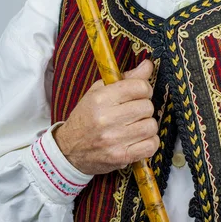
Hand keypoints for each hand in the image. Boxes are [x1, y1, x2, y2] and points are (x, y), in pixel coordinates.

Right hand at [53, 59, 158, 174]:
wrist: (69, 150)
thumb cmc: (86, 117)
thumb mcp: (99, 92)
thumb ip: (125, 78)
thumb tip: (148, 64)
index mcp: (101, 99)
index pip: (139, 87)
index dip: (144, 89)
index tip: (138, 93)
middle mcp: (107, 119)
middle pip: (147, 106)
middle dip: (144, 107)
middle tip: (134, 111)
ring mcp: (114, 140)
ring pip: (151, 126)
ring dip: (147, 125)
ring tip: (135, 125)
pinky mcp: (121, 157)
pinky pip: (151, 145)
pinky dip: (149, 141)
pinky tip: (138, 139)